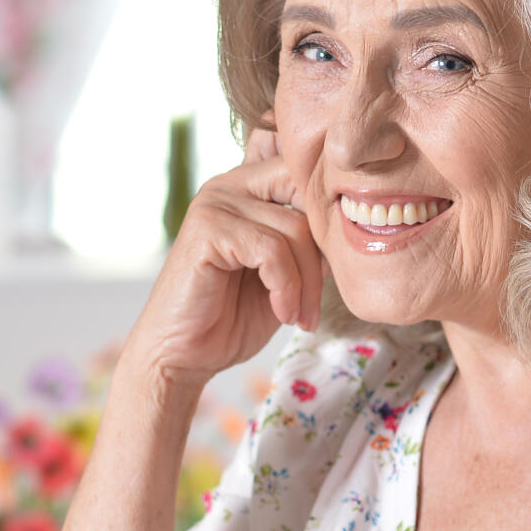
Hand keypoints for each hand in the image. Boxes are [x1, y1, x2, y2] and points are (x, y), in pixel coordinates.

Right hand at [123, 126, 327, 390]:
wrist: (181, 356)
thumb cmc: (231, 317)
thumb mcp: (283, 272)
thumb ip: (307, 241)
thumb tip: (349, 224)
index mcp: (248, 187)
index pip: (306, 173)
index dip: (330, 218)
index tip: (332, 270)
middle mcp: (230, 184)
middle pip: (306, 190)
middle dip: (324, 247)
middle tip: (319, 295)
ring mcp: (215, 204)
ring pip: (294, 228)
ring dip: (307, 282)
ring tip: (300, 316)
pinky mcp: (206, 230)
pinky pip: (270, 250)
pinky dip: (286, 287)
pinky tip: (282, 313)